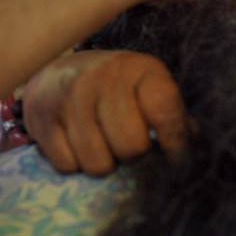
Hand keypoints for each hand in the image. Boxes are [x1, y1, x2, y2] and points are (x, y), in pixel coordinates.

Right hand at [23, 50, 186, 174]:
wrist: (61, 69)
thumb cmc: (119, 87)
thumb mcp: (151, 90)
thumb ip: (174, 116)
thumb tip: (195, 146)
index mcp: (141, 69)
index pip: (165, 111)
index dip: (176, 143)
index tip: (177, 160)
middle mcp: (105, 78)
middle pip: (131, 147)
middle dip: (135, 155)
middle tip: (131, 146)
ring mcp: (70, 96)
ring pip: (98, 162)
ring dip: (106, 162)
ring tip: (105, 145)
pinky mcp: (41, 116)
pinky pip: (67, 165)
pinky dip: (76, 164)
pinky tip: (79, 145)